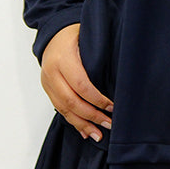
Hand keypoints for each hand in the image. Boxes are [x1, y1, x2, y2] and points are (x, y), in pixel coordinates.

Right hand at [40, 23, 113, 141]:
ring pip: (63, 108)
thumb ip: (100, 56)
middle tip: (108, 124)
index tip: (112, 107)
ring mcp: (47, 82)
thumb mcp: (88, 38)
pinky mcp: (47, 89)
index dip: (97, 99)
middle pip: (71, 101)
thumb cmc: (75, 34)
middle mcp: (52, 72)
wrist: (52, 33)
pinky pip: (59, 108)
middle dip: (91, 116)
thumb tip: (122, 76)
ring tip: (97, 135)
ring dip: (81, 124)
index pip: (81, 85)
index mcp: (63, 58)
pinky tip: (84, 131)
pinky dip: (72, 120)